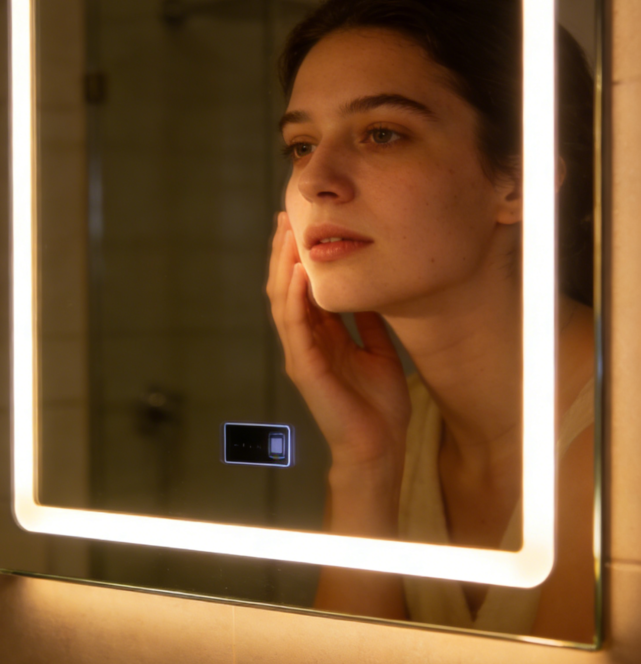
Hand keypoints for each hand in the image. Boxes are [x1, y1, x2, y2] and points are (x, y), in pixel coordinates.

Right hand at [267, 213, 410, 471]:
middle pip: (287, 289)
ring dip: (283, 266)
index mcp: (321, 339)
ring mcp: (301, 355)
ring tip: (287, 234)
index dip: (300, 257)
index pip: (304, 290)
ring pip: (283, 302)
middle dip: (285, 252)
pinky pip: (295, 327)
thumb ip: (369, 324)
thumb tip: (371, 292)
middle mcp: (305, 344)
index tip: (304, 223)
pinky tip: (299, 272)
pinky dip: (295, 297)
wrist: (378, 447)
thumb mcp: (379, 351)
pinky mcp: (305, 369)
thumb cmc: (378, 407)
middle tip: (287, 216)